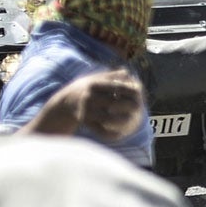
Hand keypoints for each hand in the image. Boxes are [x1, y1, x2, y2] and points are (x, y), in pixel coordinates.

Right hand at [30, 70, 144, 140]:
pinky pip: (100, 131)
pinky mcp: (85, 122)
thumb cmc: (86, 88)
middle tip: (139, 108)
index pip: (118, 88)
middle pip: (114, 103)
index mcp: (94, 85)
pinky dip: (111, 133)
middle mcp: (89, 98)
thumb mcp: (96, 77)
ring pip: (108, 119)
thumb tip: (128, 73)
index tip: (140, 93)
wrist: (64, 102)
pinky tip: (121, 133)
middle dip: (129, 106)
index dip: (131, 91)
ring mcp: (86, 111)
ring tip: (132, 120)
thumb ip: (113, 75)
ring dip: (122, 121)